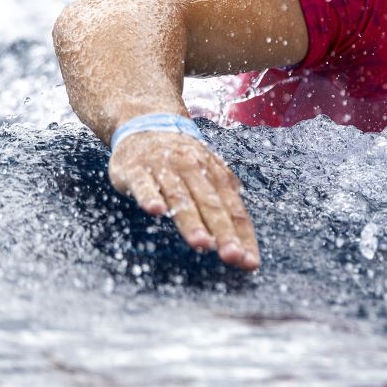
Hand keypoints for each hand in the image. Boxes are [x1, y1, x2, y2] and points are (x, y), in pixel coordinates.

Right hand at [108, 132, 259, 269]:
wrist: (145, 124)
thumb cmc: (182, 160)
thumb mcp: (209, 175)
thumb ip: (224, 204)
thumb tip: (244, 242)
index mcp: (216, 174)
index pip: (234, 208)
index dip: (243, 236)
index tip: (249, 262)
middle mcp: (193, 169)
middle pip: (211, 204)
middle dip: (223, 231)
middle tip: (232, 256)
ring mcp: (165, 168)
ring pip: (181, 196)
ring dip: (192, 221)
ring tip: (202, 243)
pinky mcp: (137, 169)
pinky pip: (144, 184)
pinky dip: (150, 196)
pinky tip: (156, 211)